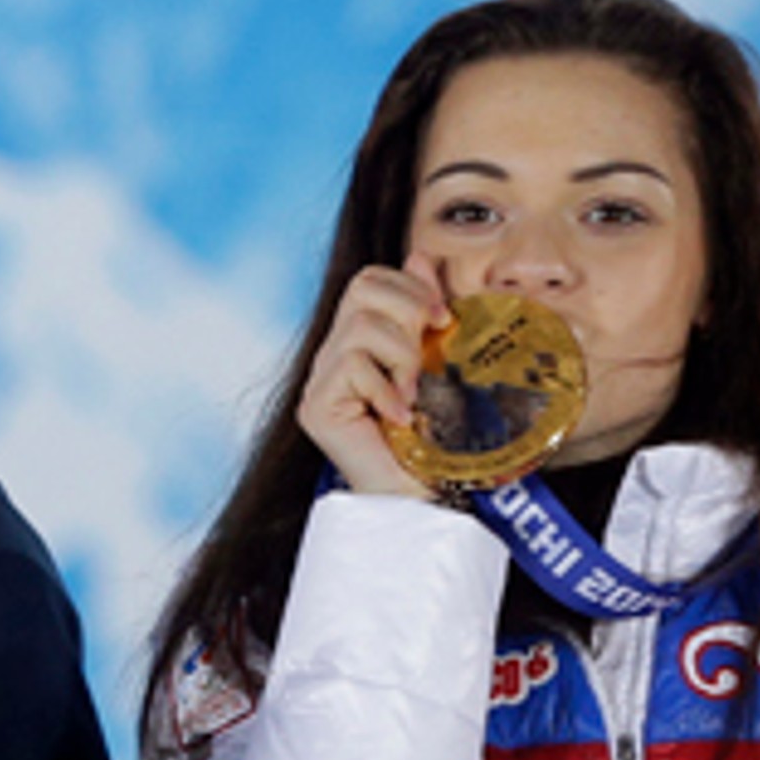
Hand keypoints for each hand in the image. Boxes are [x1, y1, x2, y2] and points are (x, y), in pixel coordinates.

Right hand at [297, 250, 450, 500]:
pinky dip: (387, 390)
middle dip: (409, 309)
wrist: (422, 505)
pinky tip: (400, 418)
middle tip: (431, 350)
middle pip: (362, 286)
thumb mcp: (440, 366)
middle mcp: (332, 358)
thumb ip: (427, 314)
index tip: (443, 319)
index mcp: (359, 343)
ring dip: (404, 357)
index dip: (409, 285)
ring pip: (363, 327)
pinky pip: (353, 366)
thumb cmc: (435, 445)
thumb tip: (421, 254)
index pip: (369, 279)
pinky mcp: (316, 409)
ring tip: (415, 396)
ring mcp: (319, 383)